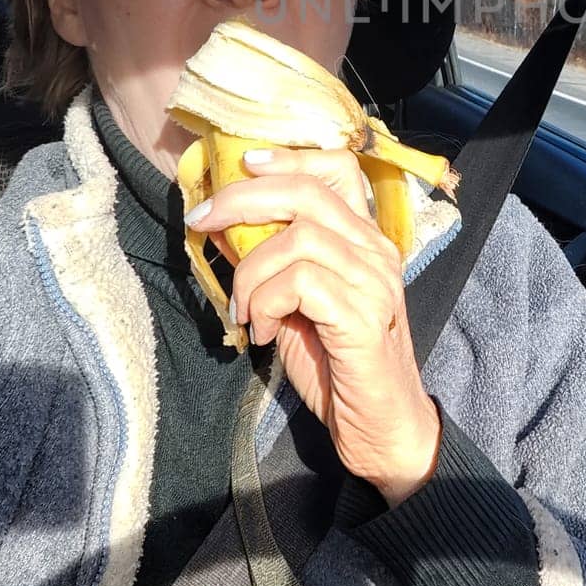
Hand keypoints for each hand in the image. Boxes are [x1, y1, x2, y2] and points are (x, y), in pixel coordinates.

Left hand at [188, 146, 440, 505]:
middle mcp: (376, 252)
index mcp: (364, 241)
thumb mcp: (294, 304)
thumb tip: (222, 226)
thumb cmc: (336, 366)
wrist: (381, 429)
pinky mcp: (363, 318)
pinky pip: (301, 283)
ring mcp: (374, 283)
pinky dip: (266, 302)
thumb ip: (269, 262)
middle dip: (244, 199)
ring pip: (299, 239)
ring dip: (251, 272)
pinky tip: (261, 332)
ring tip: (243, 311)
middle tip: (203, 222)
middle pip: (308, 193)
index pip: (339, 169)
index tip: (245, 162)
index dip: (290, 157)